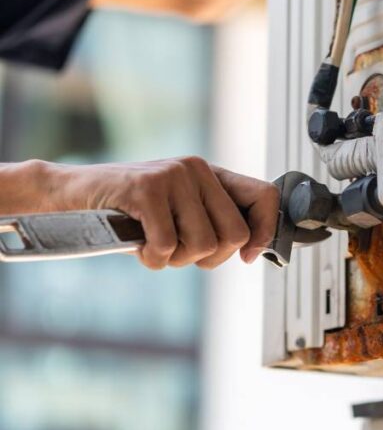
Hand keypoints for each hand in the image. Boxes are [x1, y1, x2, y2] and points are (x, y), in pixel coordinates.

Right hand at [49, 157, 278, 269]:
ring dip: (177, 260)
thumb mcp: (178, 213)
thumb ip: (213, 223)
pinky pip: (168, 245)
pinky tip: (137, 246)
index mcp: (210, 174)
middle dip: (210, 258)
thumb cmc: (129, 213)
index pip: (264, 196)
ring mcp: (172, 176)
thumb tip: (253, 249)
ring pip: (203, 244)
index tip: (247, 256)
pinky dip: (152, 259)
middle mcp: (196, 169)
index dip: (264, 231)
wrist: (70, 194)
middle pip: (234, 235)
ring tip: (154, 246)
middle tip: (181, 254)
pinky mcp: (146, 189)